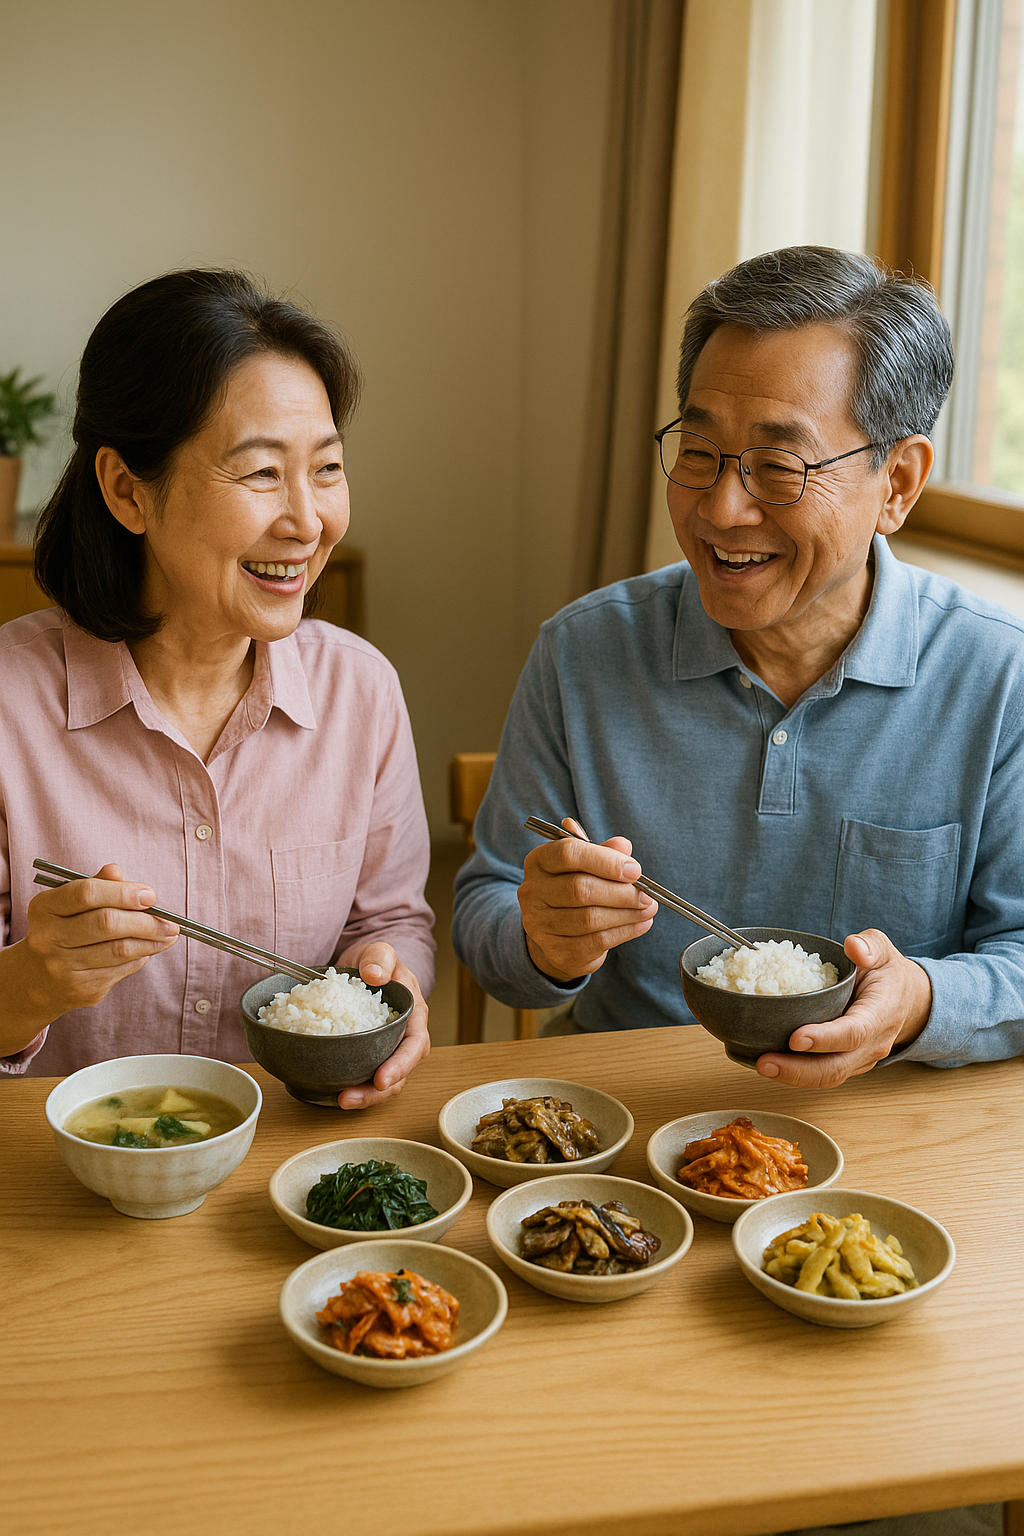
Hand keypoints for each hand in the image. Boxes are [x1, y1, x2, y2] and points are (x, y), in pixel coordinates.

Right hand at [1, 863, 179, 1050]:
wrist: (36, 978)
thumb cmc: (63, 930)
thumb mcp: (70, 904)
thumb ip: (96, 885)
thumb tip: (117, 871)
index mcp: (44, 908)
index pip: (86, 893)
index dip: (123, 892)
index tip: (150, 895)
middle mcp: (48, 938)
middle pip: (107, 923)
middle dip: (146, 921)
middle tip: (170, 921)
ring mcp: (63, 967)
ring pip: (119, 950)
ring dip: (152, 941)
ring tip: (169, 935)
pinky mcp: (81, 989)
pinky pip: (121, 970)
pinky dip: (140, 957)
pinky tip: (147, 950)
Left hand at [334, 941, 429, 1108]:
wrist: (364, 966)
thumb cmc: (377, 961)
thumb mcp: (380, 951)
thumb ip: (380, 957)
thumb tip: (374, 974)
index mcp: (413, 1016)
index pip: (416, 1045)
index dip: (401, 1065)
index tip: (382, 1079)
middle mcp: (402, 1037)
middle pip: (399, 1072)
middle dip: (377, 1091)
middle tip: (350, 1098)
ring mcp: (384, 1047)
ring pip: (381, 1081)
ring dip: (363, 1095)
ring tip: (340, 1100)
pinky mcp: (366, 1053)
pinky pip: (362, 1074)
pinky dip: (350, 1085)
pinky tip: (330, 1091)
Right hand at [518, 821, 657, 981]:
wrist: (558, 934)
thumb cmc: (575, 889)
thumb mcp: (587, 864)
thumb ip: (604, 852)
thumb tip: (623, 846)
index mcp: (539, 861)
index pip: (568, 853)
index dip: (605, 861)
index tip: (635, 870)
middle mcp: (533, 892)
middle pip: (580, 889)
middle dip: (621, 892)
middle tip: (646, 894)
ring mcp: (540, 925)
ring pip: (590, 918)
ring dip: (627, 913)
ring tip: (648, 908)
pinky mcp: (557, 951)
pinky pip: (596, 941)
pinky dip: (625, 931)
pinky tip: (641, 923)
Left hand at [755, 927, 931, 1088]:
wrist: (906, 1000)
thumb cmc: (888, 974)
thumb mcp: (884, 951)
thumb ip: (870, 945)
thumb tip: (853, 946)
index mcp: (881, 1014)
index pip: (854, 1032)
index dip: (825, 1038)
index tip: (795, 1038)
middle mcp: (873, 1043)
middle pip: (836, 1066)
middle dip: (799, 1069)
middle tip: (764, 1062)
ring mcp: (860, 1058)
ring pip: (828, 1076)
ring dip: (793, 1077)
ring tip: (762, 1065)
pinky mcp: (848, 1064)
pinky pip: (822, 1075)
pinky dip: (796, 1074)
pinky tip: (771, 1064)